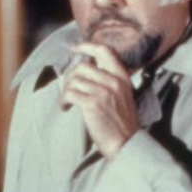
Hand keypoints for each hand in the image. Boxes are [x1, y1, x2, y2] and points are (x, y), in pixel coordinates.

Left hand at [61, 42, 139, 158]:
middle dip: (71, 77)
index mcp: (122, 77)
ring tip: (67, 102)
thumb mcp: (123, 96)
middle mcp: (113, 81)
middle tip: (69, 89)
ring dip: (66, 91)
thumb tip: (85, 71)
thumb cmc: (122, 123)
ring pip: (74, 80)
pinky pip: (69, 94)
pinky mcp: (92, 104)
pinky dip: (63, 100)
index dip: (87, 46)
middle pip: (82, 67)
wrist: (127, 144)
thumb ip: (109, 82)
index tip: (75, 48)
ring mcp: (103, 92)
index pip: (105, 51)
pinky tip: (65, 107)